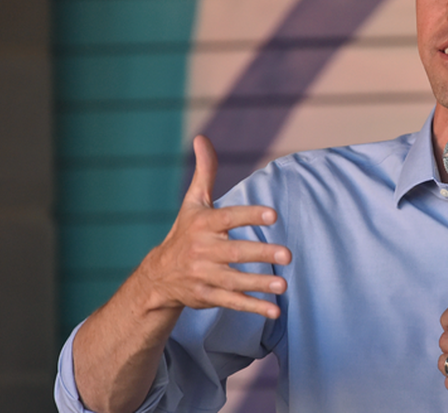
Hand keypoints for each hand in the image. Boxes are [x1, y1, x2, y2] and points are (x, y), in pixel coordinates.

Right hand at [137, 135, 290, 318]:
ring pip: (235, 281)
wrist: (159, 275)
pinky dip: (253, 308)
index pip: (229, 218)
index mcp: (203, 224)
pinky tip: (273, 309)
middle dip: (261, 254)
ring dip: (260, 284)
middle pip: (235, 253)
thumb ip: (205, 171)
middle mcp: (203, 250)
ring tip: (283, 284)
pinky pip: (232, 303)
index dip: (250, 216)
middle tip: (288, 255)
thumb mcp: (193, 202)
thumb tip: (202, 138)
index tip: (273, 214)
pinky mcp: (208, 296)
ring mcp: (205, 275)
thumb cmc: (185, 232)